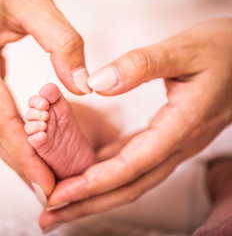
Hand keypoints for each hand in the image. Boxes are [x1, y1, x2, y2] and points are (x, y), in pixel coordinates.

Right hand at [0, 0, 88, 197]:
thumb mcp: (34, 1)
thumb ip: (63, 43)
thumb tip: (84, 86)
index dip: (22, 154)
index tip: (44, 182)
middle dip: (16, 163)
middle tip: (44, 190)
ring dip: (9, 152)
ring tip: (36, 176)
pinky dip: (4, 132)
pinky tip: (22, 144)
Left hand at [39, 18, 231, 229]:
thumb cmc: (221, 51)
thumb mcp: (183, 49)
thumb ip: (142, 65)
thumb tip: (98, 83)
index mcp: (179, 127)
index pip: (132, 165)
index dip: (96, 183)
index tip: (62, 194)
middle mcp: (176, 144)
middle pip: (128, 185)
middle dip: (88, 203)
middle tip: (51, 214)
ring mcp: (172, 145)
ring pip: (131, 180)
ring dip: (95, 194)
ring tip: (62, 203)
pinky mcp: (167, 138)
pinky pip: (134, 163)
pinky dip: (108, 173)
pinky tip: (86, 174)